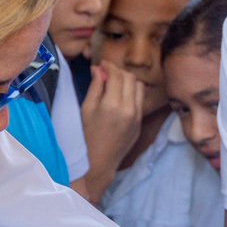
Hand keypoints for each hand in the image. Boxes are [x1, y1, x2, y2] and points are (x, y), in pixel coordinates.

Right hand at [80, 62, 142, 181]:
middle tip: (107, 73)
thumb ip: (95, 87)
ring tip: (115, 84)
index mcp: (112, 105)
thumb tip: (98, 70)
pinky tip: (121, 97)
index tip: (102, 64)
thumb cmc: (86, 137)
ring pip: (139, 87)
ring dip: (128, 81)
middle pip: (130, 78)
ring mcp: (137, 116)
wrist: (99, 162)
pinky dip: (132, 93)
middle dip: (119, 71)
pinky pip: (140, 100)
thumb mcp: (86, 109)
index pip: (116, 75)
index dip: (109, 66)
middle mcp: (129, 109)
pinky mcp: (140, 123)